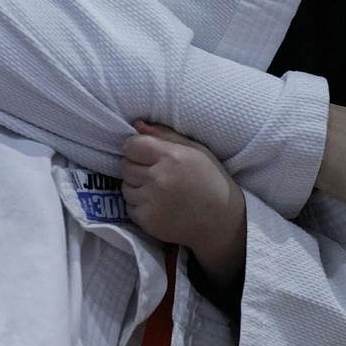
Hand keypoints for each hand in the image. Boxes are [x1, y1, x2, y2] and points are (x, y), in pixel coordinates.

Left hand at [122, 122, 246, 285]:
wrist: (221, 220)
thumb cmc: (210, 180)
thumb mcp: (196, 150)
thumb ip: (165, 135)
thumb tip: (136, 124)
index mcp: (172, 157)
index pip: (132, 146)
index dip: (135, 148)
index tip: (145, 153)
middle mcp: (159, 179)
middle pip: (125, 166)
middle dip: (135, 166)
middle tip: (153, 172)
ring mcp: (152, 202)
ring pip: (125, 187)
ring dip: (135, 186)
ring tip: (155, 189)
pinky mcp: (148, 221)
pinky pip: (129, 207)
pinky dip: (139, 205)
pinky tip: (156, 204)